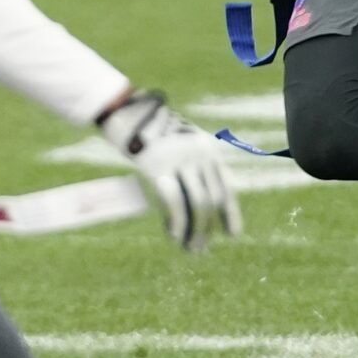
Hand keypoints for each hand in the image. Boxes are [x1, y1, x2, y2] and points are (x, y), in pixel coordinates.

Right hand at [97, 91, 241, 251]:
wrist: (125, 109)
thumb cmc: (149, 130)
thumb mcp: (178, 143)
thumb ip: (191, 167)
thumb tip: (197, 205)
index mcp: (208, 149)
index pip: (226, 186)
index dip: (231, 213)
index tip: (232, 234)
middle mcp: (199, 154)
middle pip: (212, 199)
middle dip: (208, 228)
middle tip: (200, 249)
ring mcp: (181, 160)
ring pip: (198, 204)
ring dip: (195, 231)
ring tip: (189, 248)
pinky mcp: (159, 167)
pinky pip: (174, 202)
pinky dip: (177, 223)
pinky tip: (173, 235)